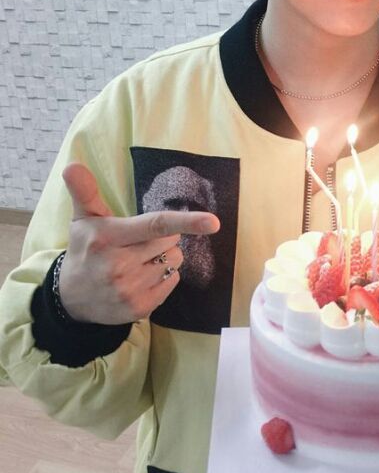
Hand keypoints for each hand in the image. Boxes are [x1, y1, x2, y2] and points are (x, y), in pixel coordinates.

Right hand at [57, 162, 219, 324]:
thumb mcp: (82, 219)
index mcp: (109, 238)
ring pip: (174, 261)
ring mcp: (130, 290)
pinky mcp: (140, 308)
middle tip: (139, 242)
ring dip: (164, 257)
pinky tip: (142, 277)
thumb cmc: (85, 250)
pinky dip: (164, 276)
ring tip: (138, 261)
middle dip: (164, 237)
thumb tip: (72, 165)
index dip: (186, 222)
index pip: (155, 225)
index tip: (213, 222)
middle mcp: (119, 266)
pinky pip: (172, 281)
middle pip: (171, 241)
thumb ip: (84, 191)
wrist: (72, 299)